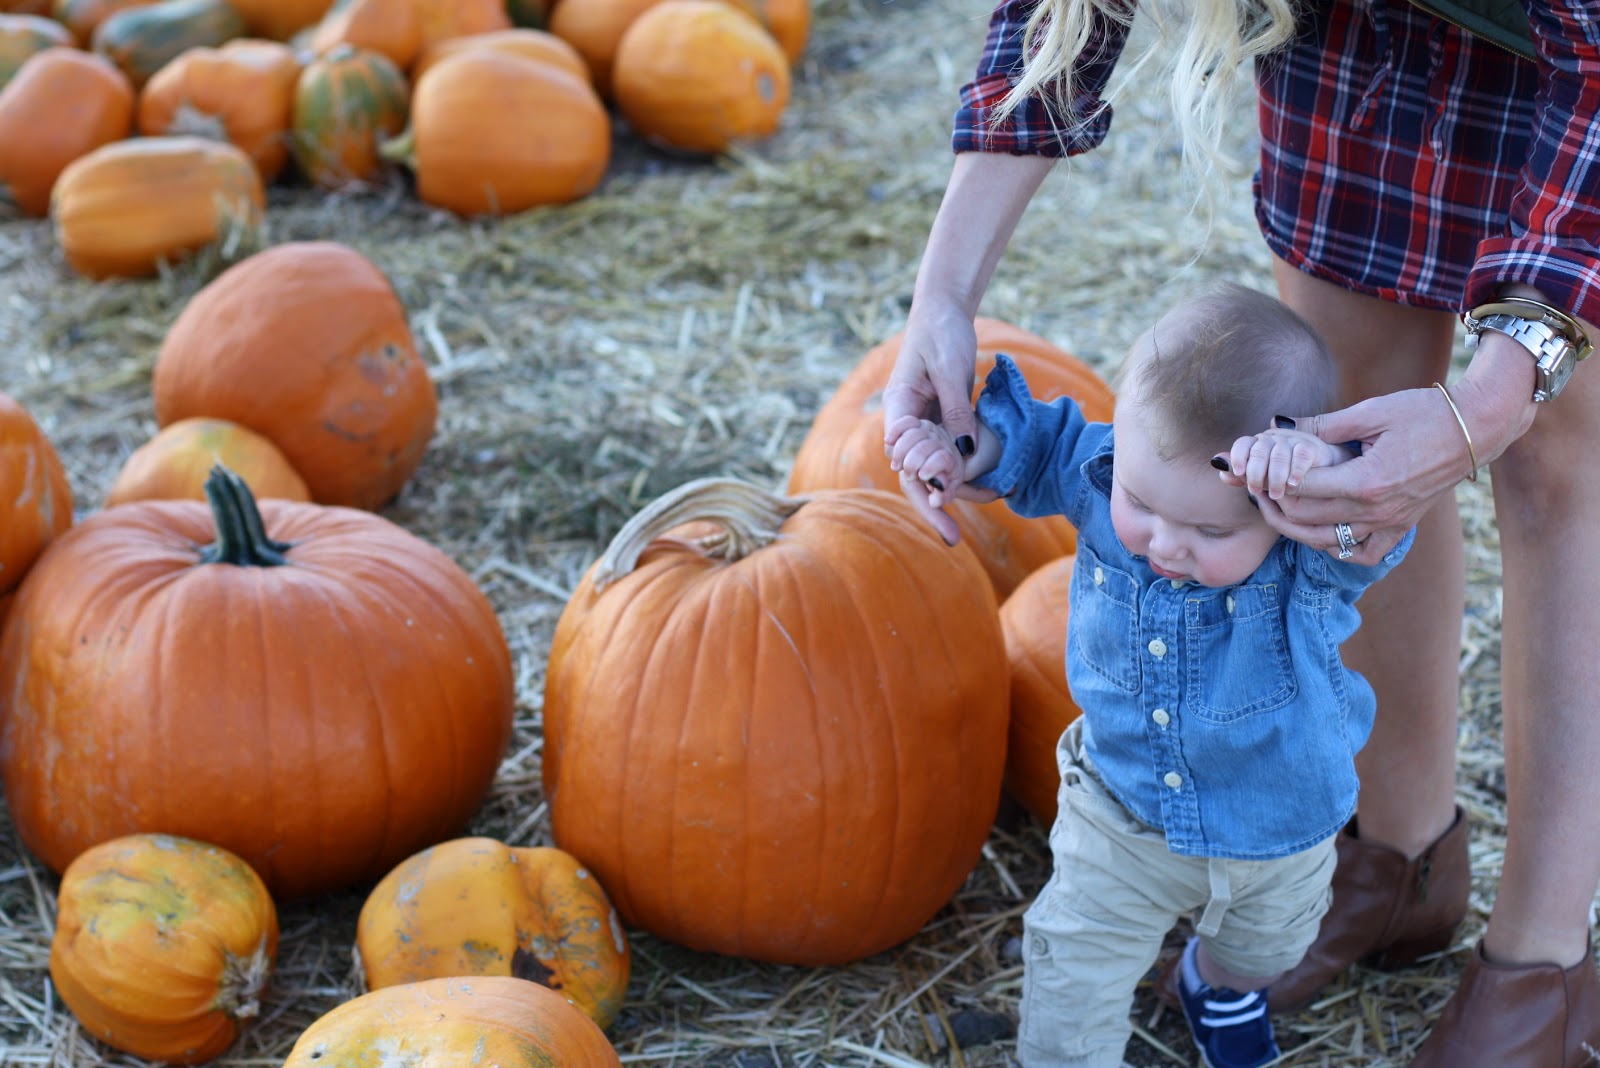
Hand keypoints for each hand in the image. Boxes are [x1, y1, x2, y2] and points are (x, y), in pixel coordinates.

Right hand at [881, 311, 980, 545]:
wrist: (943, 313)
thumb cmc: (941, 333)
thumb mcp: (950, 368)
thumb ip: (956, 408)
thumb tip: (964, 447)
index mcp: (899, 408)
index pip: (903, 454)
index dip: (921, 480)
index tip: (942, 499)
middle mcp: (907, 423)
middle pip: (913, 475)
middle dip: (931, 508)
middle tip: (951, 538)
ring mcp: (923, 426)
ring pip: (931, 471)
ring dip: (951, 496)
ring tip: (971, 519)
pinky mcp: (940, 423)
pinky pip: (948, 456)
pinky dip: (963, 475)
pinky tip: (984, 491)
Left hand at [1217, 388, 1475, 562]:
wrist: (1476, 427)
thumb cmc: (1425, 412)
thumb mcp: (1371, 411)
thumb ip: (1323, 425)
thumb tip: (1279, 425)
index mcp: (1366, 480)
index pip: (1300, 490)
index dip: (1269, 480)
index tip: (1254, 469)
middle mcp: (1377, 510)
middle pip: (1306, 519)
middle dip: (1273, 504)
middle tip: (1254, 488)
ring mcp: (1391, 522)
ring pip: (1327, 542)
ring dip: (1295, 528)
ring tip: (1277, 507)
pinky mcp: (1402, 526)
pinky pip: (1363, 552)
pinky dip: (1337, 548)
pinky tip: (1322, 531)